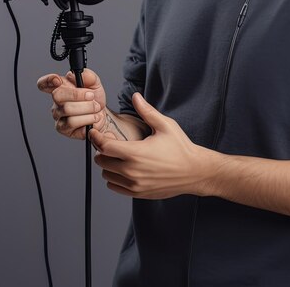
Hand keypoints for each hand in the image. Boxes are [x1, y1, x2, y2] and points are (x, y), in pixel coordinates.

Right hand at [37, 68, 108, 139]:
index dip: (47, 81)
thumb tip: (72, 74)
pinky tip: (93, 118)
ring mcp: (59, 116)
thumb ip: (87, 76)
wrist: (102, 115)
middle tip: (92, 96)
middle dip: (78, 95)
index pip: (44, 84)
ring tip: (95, 108)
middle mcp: (56, 102)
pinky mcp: (64, 129)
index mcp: (60, 88)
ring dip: (87, 108)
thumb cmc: (95, 99)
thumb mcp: (95, 84)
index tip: (58, 80)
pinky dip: (88, 119)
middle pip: (57, 96)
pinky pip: (73, 123)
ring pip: (68, 110)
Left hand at [89, 91, 214, 198]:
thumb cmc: (181, 147)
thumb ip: (147, 111)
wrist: (194, 171)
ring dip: (108, 165)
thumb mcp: (165, 125)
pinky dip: (114, 178)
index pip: (104, 147)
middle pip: (102, 161)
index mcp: (136, 153)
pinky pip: (114, 187)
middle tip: (109, 143)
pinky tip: (123, 168)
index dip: (97, 138)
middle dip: (102, 151)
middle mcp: (132, 171)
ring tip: (117, 156)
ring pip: (106, 175)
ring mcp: (134, 185)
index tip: (96, 133)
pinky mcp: (138, 193)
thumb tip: (135, 96)